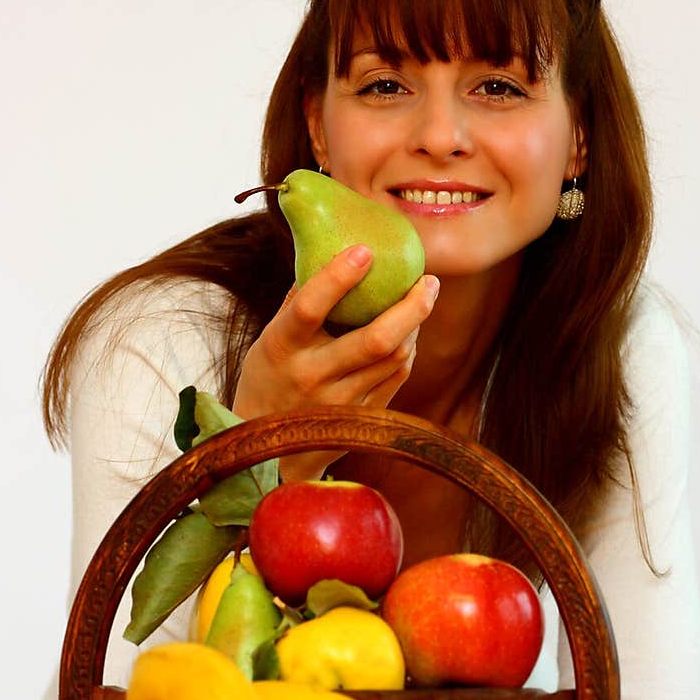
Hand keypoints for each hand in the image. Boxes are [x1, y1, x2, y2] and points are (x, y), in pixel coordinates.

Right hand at [232, 244, 439, 481]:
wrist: (270, 451)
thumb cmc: (270, 377)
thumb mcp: (271, 338)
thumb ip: (299, 300)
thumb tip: (330, 249)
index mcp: (283, 348)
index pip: (310, 308)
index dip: (338, 277)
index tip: (365, 250)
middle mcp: (312, 377)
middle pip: (374, 340)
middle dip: (411, 306)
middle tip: (429, 280)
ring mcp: (339, 402)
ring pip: (393, 357)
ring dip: (415, 324)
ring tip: (423, 298)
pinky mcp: (361, 419)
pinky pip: (396, 376)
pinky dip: (408, 348)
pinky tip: (410, 330)